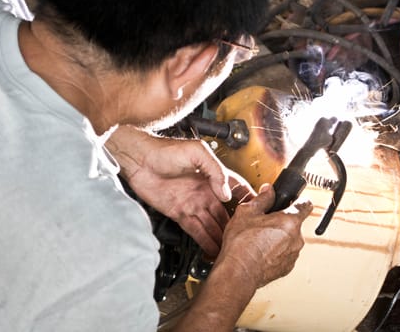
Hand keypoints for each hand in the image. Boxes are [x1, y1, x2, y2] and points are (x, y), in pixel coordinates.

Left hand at [107, 125, 254, 256]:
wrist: (139, 159)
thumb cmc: (165, 149)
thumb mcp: (197, 152)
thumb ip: (215, 171)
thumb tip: (225, 194)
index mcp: (213, 175)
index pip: (238, 190)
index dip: (249, 200)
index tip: (260, 212)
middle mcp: (206, 191)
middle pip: (226, 214)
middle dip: (236, 227)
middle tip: (246, 242)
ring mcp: (193, 203)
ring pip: (212, 225)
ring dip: (222, 238)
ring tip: (232, 251)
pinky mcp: (179, 213)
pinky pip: (196, 230)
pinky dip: (205, 241)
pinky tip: (213, 250)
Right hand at [216, 184, 312, 287]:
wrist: (238, 272)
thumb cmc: (242, 244)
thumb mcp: (247, 212)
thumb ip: (262, 199)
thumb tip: (268, 190)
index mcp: (290, 221)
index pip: (305, 204)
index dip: (299, 200)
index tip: (294, 200)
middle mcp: (296, 238)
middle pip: (294, 223)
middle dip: (281, 221)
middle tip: (264, 222)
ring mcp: (293, 255)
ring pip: (289, 240)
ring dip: (279, 238)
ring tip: (259, 239)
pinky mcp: (286, 268)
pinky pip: (284, 254)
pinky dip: (275, 252)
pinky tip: (260, 251)